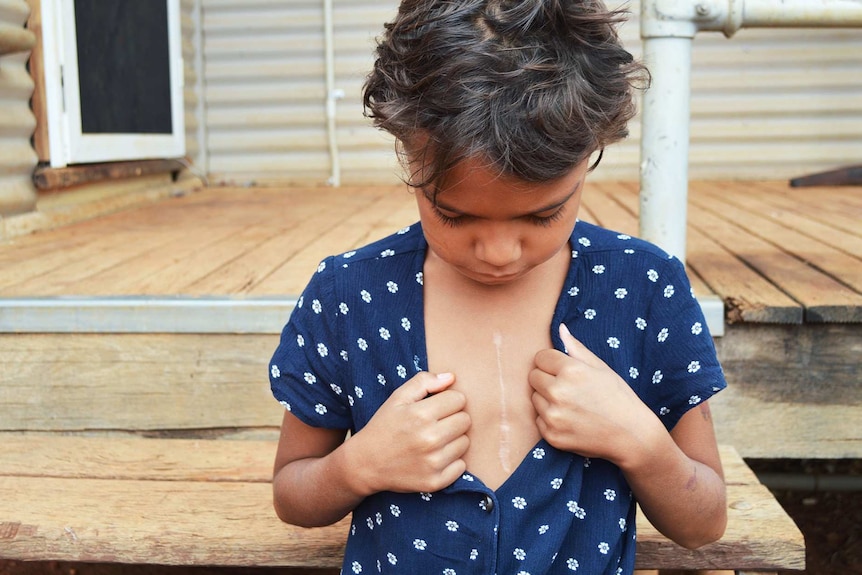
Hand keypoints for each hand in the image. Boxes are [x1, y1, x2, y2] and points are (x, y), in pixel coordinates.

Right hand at [346, 372, 470, 494]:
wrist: (365, 463)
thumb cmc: (384, 426)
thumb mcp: (397, 398)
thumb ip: (424, 382)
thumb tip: (451, 377)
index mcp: (420, 415)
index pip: (459, 399)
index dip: (448, 400)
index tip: (437, 407)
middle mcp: (429, 439)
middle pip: (465, 420)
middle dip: (453, 418)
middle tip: (436, 424)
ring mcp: (433, 463)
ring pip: (465, 442)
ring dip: (453, 440)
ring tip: (433, 441)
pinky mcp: (435, 481)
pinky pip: (461, 465)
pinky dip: (452, 462)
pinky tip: (434, 457)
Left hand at [529, 323, 659, 465]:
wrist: (631, 436)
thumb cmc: (618, 398)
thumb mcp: (601, 368)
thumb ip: (576, 348)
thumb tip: (560, 328)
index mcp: (571, 371)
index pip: (540, 357)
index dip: (552, 362)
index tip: (564, 370)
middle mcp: (558, 393)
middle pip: (533, 377)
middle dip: (547, 379)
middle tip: (568, 388)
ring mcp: (553, 416)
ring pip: (534, 398)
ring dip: (547, 399)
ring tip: (571, 404)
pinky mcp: (551, 436)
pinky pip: (538, 419)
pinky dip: (550, 419)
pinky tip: (570, 419)